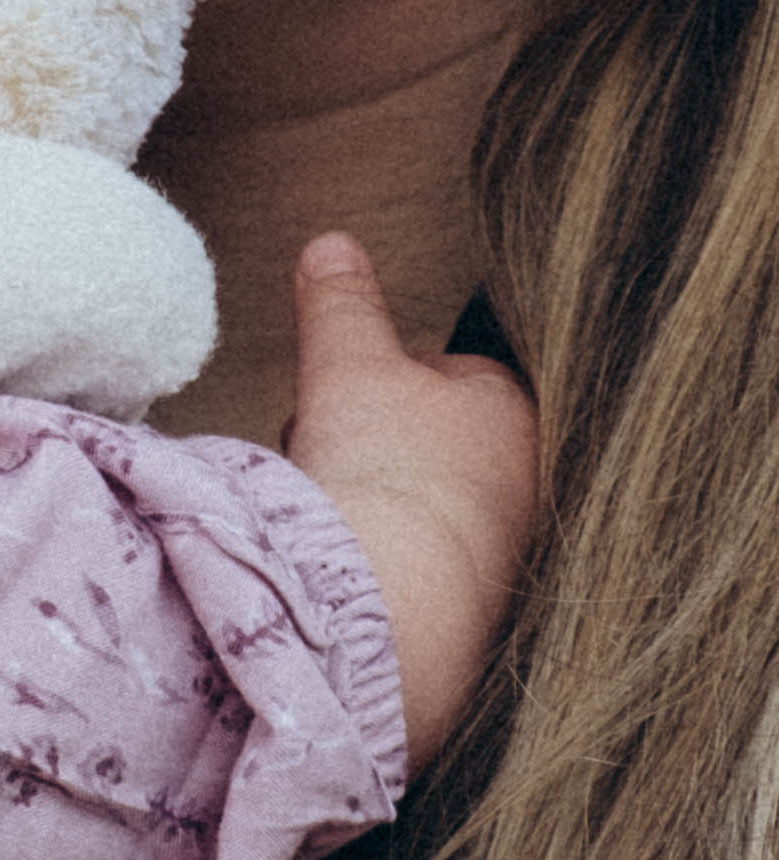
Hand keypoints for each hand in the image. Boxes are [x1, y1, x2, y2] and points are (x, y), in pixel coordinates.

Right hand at [287, 230, 537, 764]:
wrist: (393, 605)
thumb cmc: (385, 471)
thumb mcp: (348, 361)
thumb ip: (341, 301)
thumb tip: (331, 244)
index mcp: (514, 408)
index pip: (449, 373)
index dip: (382, 379)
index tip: (345, 399)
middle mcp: (528, 483)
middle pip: (430, 444)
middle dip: (373, 447)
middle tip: (333, 457)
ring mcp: (507, 554)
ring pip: (418, 509)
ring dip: (373, 506)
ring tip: (337, 519)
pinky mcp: (478, 616)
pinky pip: (415, 570)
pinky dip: (382, 566)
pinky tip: (350, 569)